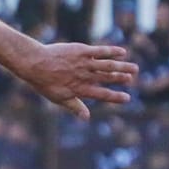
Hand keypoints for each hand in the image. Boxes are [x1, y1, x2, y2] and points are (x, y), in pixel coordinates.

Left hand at [20, 43, 138, 118]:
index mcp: (80, 89)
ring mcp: (83, 63)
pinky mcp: (81, 50)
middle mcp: (84, 76)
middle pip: (107, 78)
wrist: (34, 63)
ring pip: (107, 65)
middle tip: (132, 79)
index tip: (127, 99)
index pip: (101, 94)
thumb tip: (86, 118)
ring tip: (134, 68)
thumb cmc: (45, 82)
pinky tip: (122, 51)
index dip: (115, 97)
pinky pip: (100, 51)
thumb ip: (75, 107)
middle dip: (121, 78)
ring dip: (121, 66)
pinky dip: (112, 51)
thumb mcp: (59, 98)